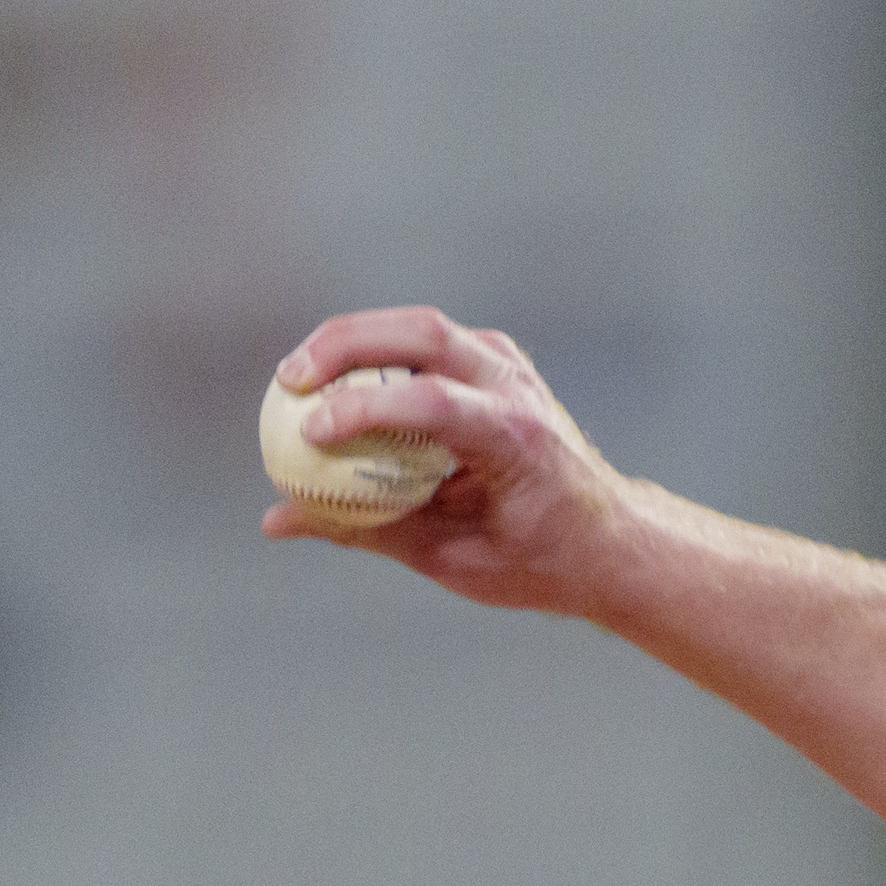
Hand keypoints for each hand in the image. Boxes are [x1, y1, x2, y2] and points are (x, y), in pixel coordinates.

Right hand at [260, 307, 642, 616]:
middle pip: (422, 334)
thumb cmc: (536, 559)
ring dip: (354, 340)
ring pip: (422, 326)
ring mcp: (510, 367)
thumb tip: (276, 520)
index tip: (309, 433)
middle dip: (344, 346)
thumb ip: (366, 531)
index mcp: (516, 438)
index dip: (362, 409)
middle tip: (287, 382)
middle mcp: (517, 389)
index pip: (432, 403)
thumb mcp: (451, 558)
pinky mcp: (497, 362)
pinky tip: (336, 380)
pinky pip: (427, 343)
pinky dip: (379, 351)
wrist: (609, 539)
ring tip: (298, 377)